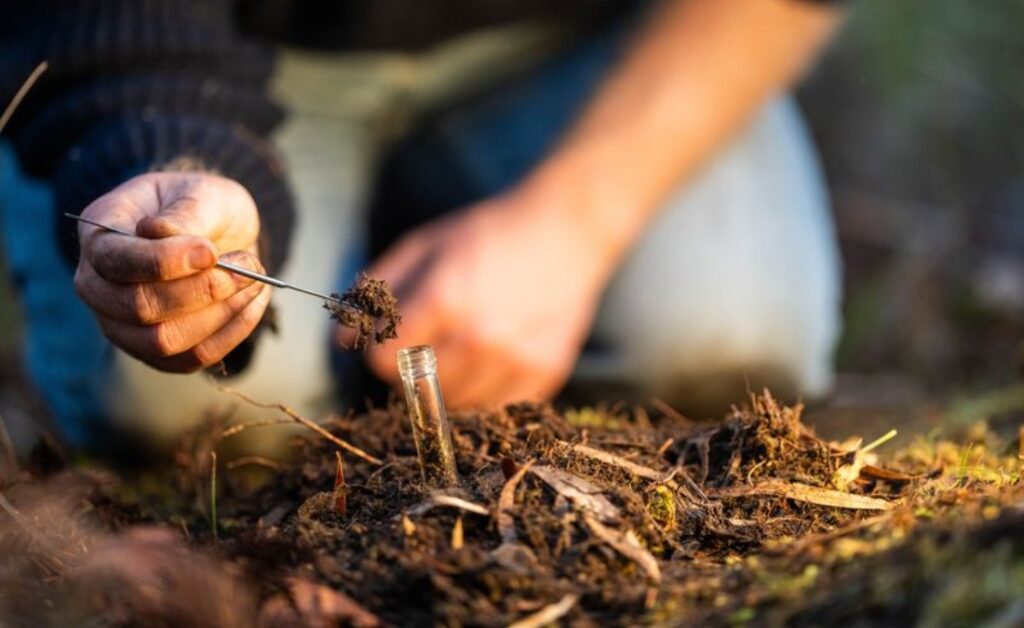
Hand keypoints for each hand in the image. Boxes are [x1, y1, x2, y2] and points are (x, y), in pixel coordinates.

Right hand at [74, 172, 269, 371]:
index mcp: (99, 235)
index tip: (211, 251)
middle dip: (203, 290)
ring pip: (164, 340)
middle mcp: (98, 286)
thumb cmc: (201, 206)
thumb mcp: (200, 193)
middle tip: (248, 265)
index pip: (114, 260)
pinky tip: (253, 301)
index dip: (164, 261)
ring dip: (220, 313)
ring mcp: (121, 324)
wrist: (216, 233)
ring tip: (254, 280)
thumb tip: (162, 233)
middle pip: (138, 308)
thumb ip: (185, 213)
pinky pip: (192, 358)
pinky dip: (232, 332)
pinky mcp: (155, 351)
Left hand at [356, 189, 618, 408]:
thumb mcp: (424, 246)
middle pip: (416, 390)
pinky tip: (491, 361)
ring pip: (455, 406)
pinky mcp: (545, 373)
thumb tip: (341, 339)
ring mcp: (515, 360)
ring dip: (447, 388)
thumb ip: (377, 290)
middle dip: (409, 373)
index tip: (391, 340)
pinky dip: (486, 393)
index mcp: (443, 301)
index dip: (379, 352)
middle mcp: (480, 338)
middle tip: (424, 347)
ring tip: (459, 353)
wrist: (565, 231)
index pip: (382, 362)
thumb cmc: (488, 233)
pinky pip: (497, 408)